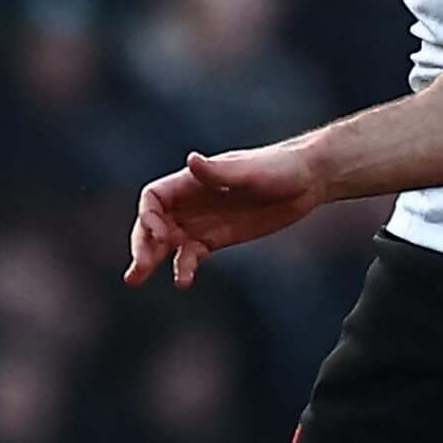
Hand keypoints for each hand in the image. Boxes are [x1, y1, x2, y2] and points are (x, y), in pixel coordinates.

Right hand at [125, 140, 322, 288]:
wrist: (307, 181)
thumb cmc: (279, 168)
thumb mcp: (250, 171)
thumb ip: (219, 171)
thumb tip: (191, 161)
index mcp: (192, 180)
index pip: (153, 198)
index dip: (148, 217)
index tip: (161, 235)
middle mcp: (191, 201)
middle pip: (153, 223)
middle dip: (141, 244)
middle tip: (136, 270)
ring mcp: (202, 221)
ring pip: (167, 243)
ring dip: (151, 259)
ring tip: (135, 279)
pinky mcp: (217, 238)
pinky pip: (191, 255)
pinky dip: (183, 268)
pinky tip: (182, 281)